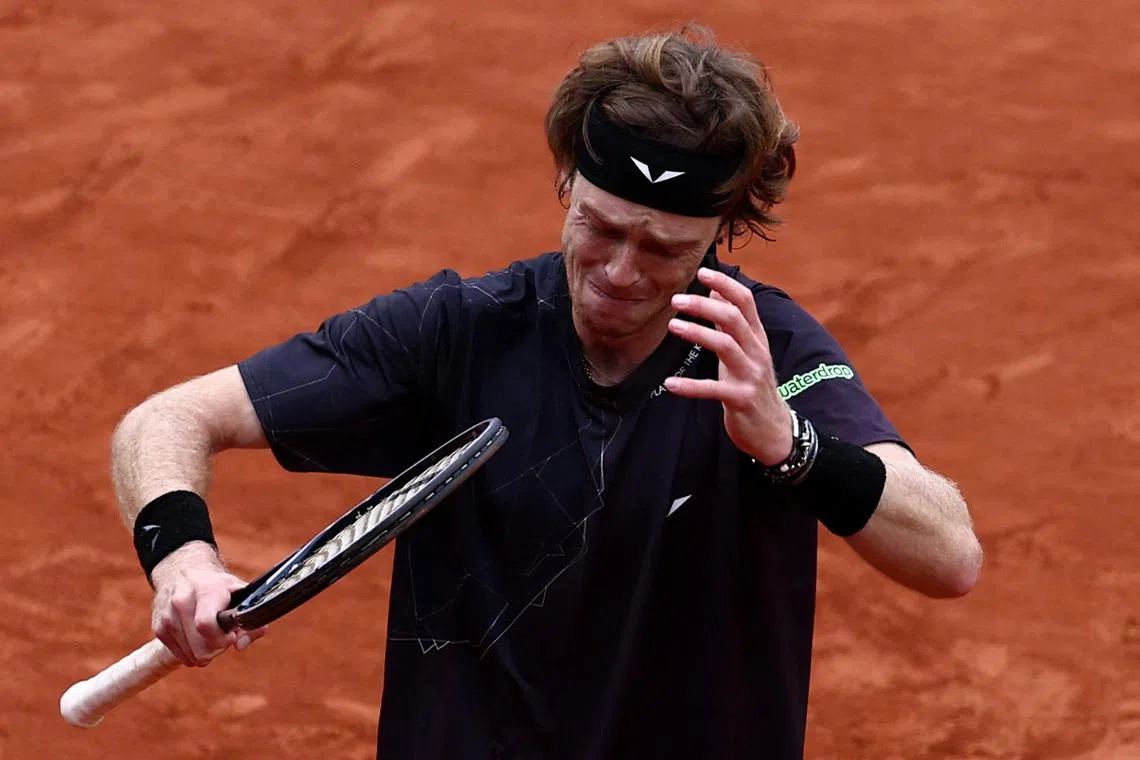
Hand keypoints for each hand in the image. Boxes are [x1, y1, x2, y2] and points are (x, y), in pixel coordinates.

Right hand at [149, 542, 266, 666]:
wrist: (183, 569)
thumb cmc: (216, 585)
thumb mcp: (239, 592)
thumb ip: (250, 620)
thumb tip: (240, 645)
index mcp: (205, 591)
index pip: (205, 625)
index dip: (222, 639)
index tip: (231, 636)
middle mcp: (181, 602)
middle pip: (199, 649)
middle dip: (217, 649)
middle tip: (223, 638)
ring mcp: (167, 616)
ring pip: (190, 656)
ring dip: (204, 652)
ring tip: (210, 635)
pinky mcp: (158, 628)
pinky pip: (180, 656)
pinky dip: (192, 652)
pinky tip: (197, 637)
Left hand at [664, 267, 792, 465]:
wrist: (774, 429)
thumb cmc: (753, 384)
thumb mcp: (746, 351)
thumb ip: (732, 324)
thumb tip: (716, 293)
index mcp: (757, 338)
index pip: (746, 301)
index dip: (725, 285)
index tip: (702, 272)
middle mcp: (757, 352)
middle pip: (733, 319)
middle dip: (704, 306)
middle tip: (676, 300)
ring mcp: (751, 376)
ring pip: (726, 346)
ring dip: (697, 333)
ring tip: (672, 326)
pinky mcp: (741, 399)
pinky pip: (713, 389)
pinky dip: (690, 386)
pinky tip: (670, 383)